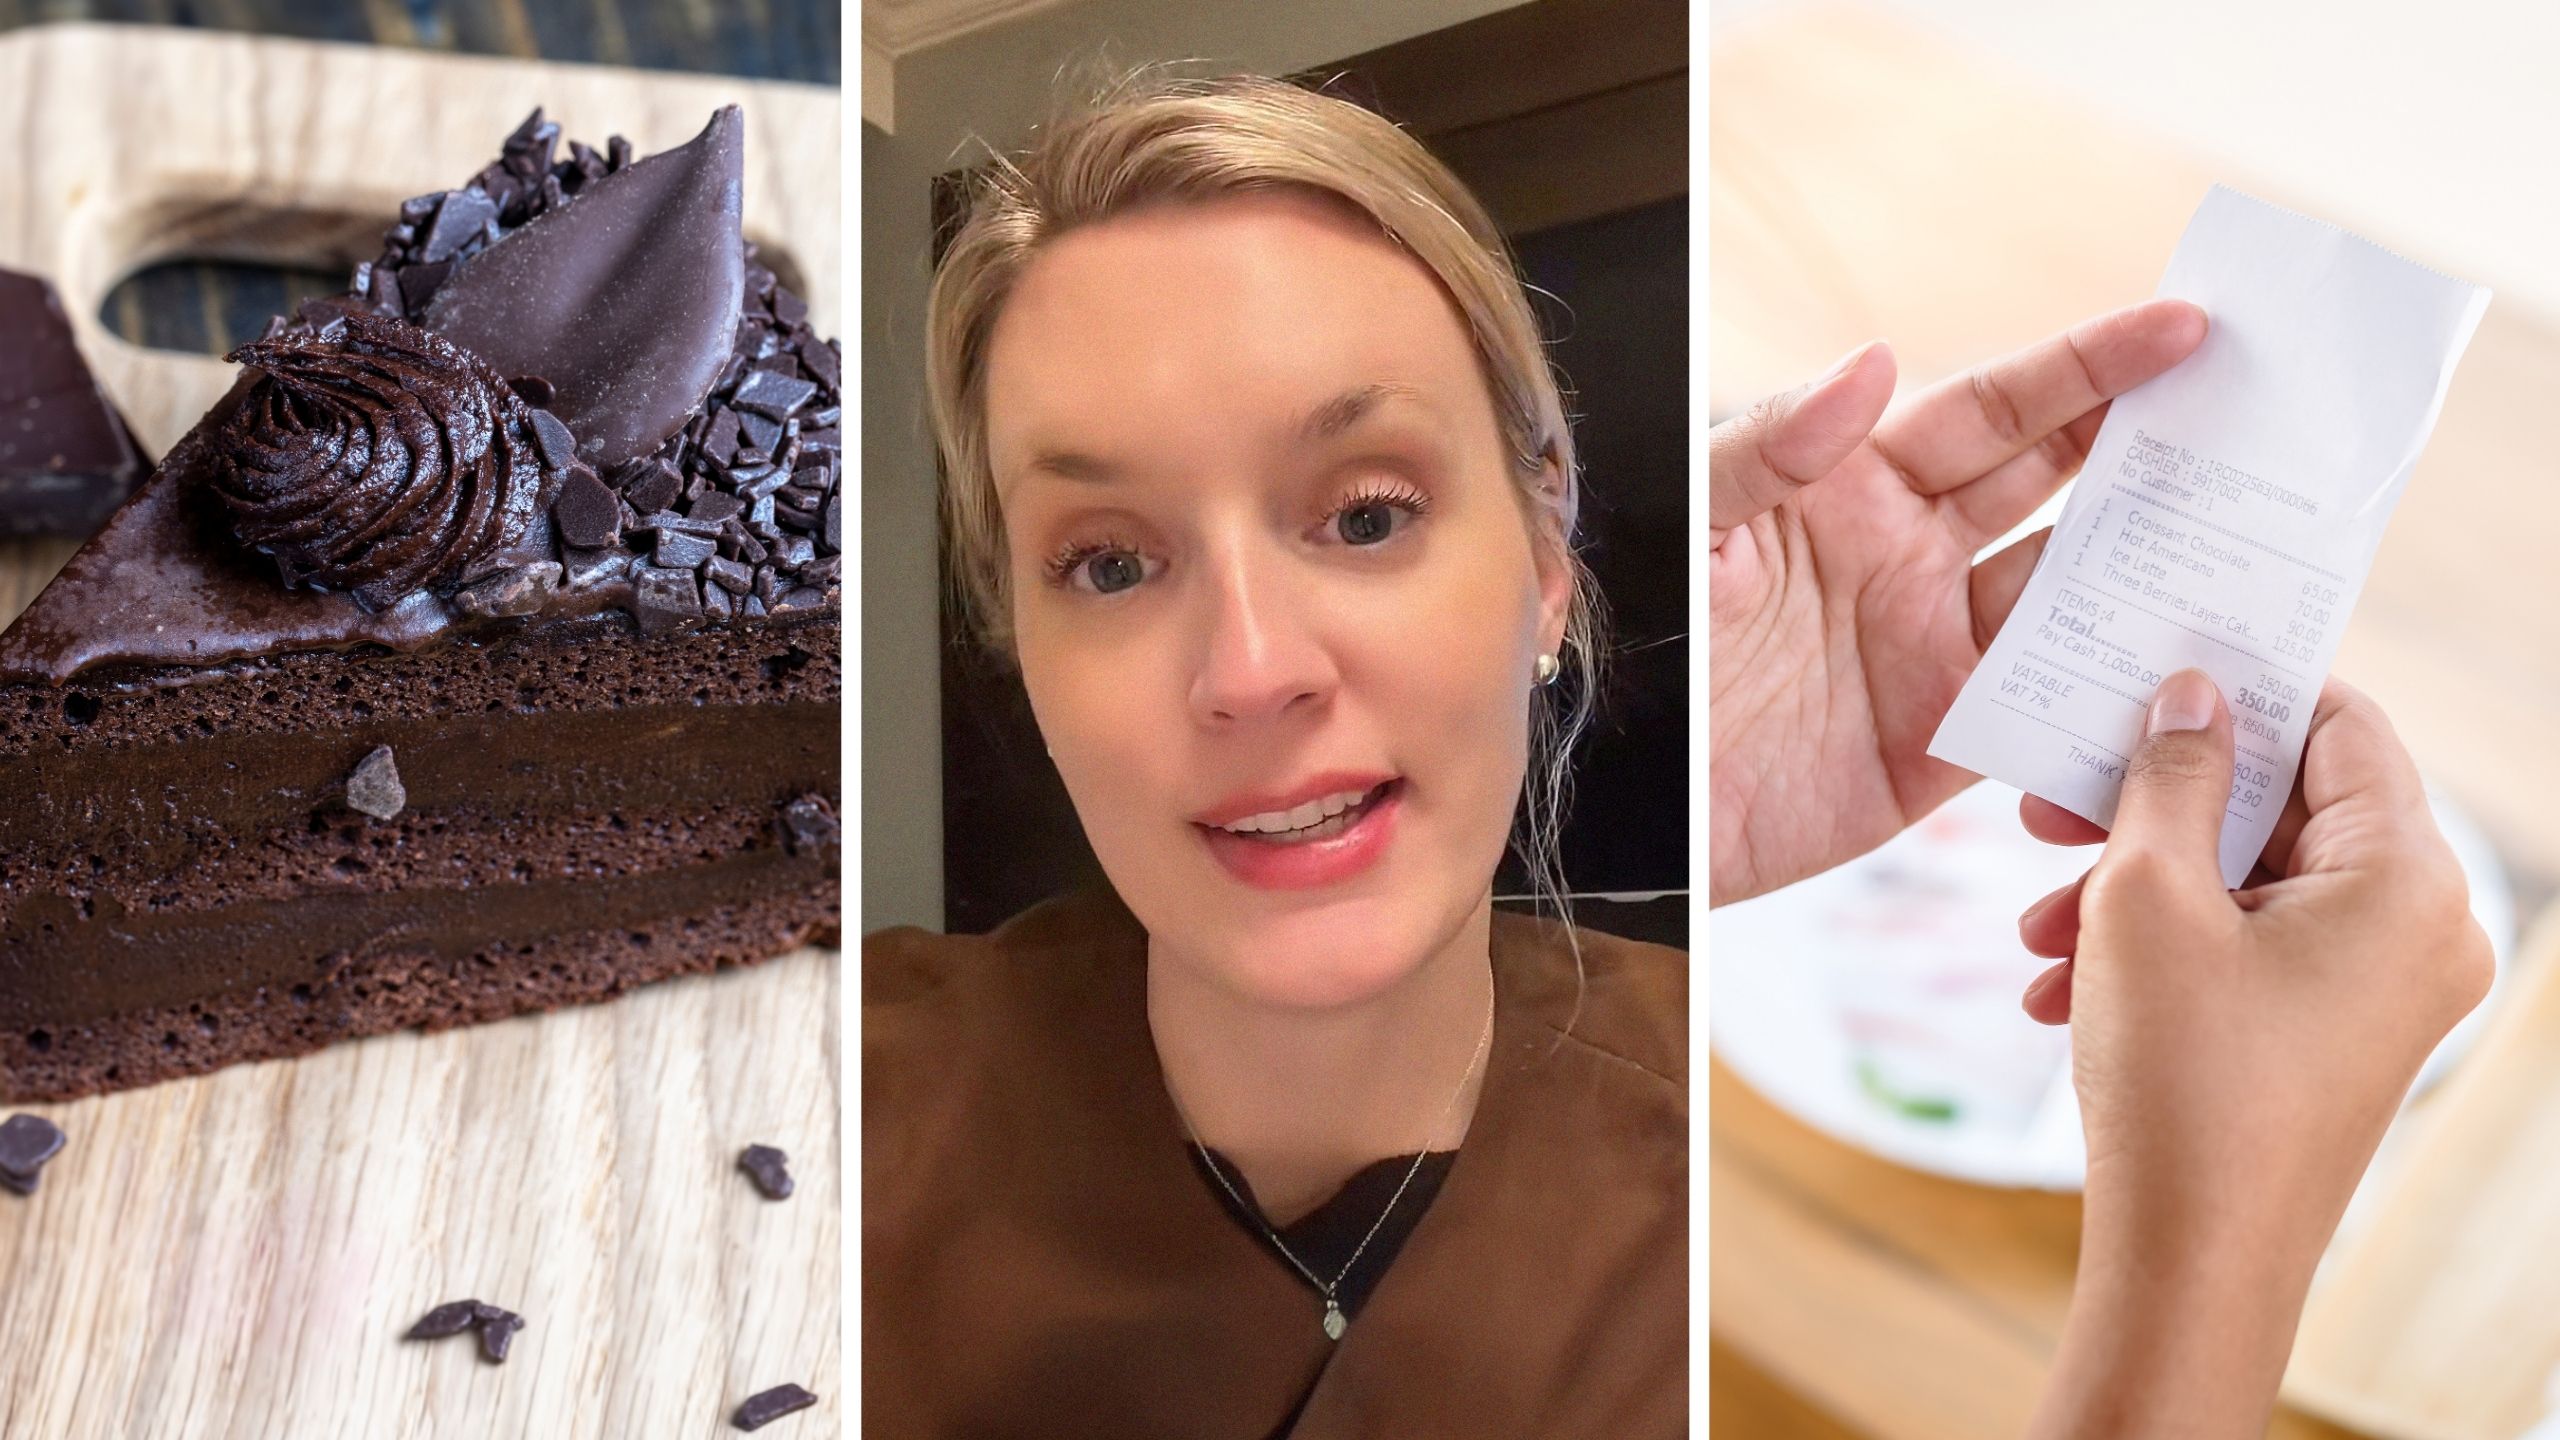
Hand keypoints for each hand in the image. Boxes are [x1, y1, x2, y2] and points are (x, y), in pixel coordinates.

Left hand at [1707, 301, 2206, 905]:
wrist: (1637, 804)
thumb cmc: (1651, 652)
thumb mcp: (1699, 534)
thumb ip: (1773, 446)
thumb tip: (1873, 360)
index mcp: (1858, 487)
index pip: (1995, 410)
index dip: (2089, 368)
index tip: (2188, 325)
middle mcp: (1912, 557)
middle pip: (2059, 487)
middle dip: (2155, 446)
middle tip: (2264, 409)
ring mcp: (1936, 649)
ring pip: (2076, 594)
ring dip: (2160, 566)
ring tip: (2262, 533)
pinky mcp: (1945, 745)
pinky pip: (2053, 708)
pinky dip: (2120, 691)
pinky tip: (2193, 674)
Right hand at [2017, 670, 2492, 1437]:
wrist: (2191, 1265)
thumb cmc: (2183, 1079)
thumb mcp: (2148, 898)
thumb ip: (2171, 777)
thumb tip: (2190, 695)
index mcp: (2407, 878)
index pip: (2340, 724)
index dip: (2241, 691)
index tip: (2148, 676)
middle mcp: (2420, 930)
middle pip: (2284, 809)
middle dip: (2154, 807)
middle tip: (2051, 802)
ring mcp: (2382, 992)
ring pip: (2250, 887)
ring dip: (2134, 888)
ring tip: (2035, 924)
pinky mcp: (2335, 1040)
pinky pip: (2250, 955)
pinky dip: (2159, 952)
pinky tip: (2059, 986)